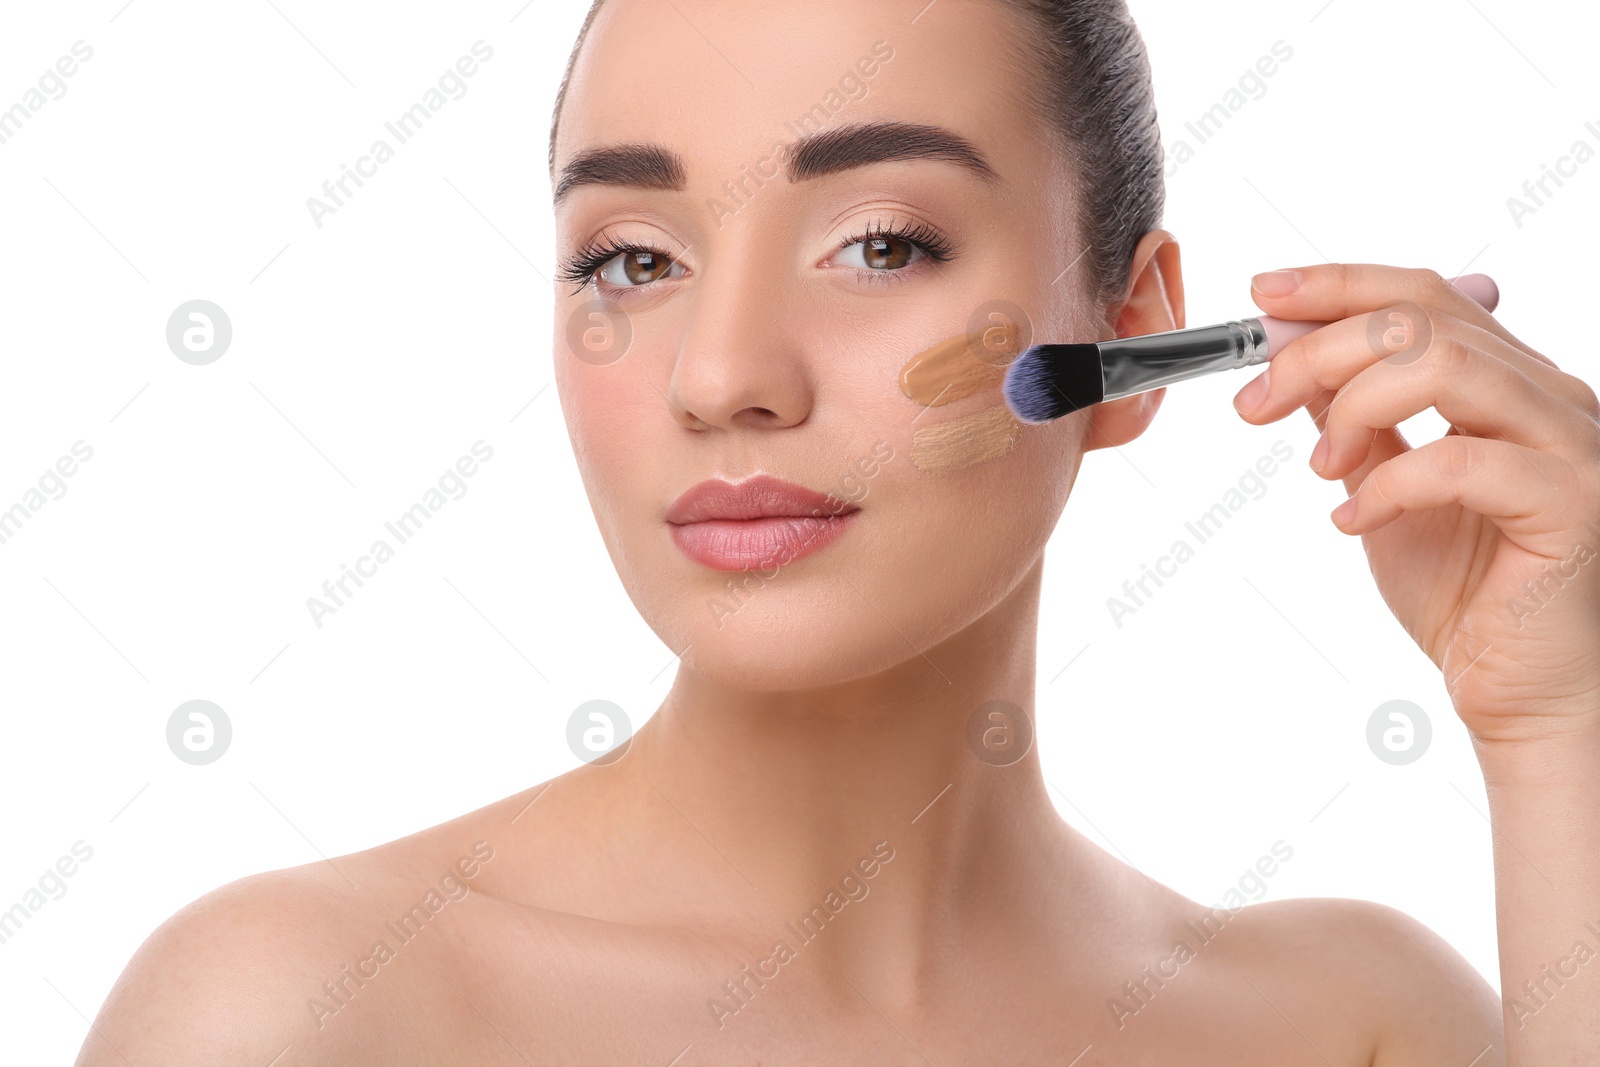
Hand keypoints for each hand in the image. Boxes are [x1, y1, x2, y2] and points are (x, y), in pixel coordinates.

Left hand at [1232, 264, 1599, 750]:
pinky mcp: (1573, 504)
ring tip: (1321, 469)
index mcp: (1510, 380)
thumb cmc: (1463, 592)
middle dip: (1319, 350)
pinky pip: (1463, 461)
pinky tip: (1352, 521)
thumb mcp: (1381, 486)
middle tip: (1256, 403)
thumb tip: (1290, 353)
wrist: (1520, 691)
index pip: (1424, 295)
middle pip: (1424, 319)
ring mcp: (1572, 445)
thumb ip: (1352, 416)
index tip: (1260, 297)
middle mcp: (1550, 396)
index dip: (1337, 285)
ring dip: (1354, 407)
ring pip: (1448, 365)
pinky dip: (1387, 486)